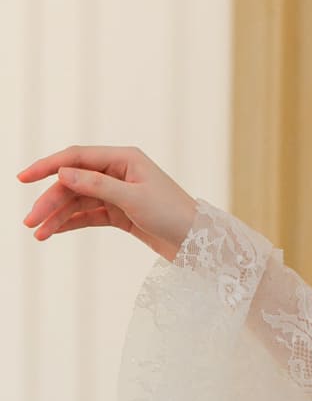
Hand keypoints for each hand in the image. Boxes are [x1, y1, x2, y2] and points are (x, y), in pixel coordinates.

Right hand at [16, 146, 197, 262]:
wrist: (198, 243)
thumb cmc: (172, 214)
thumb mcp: (133, 199)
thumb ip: (96, 185)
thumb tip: (63, 173)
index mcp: (124, 158)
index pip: (77, 157)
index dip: (47, 166)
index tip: (23, 178)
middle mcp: (119, 172)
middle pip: (74, 183)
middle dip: (51, 201)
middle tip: (30, 221)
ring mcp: (118, 193)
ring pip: (79, 201)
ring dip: (58, 216)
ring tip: (39, 233)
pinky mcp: (121, 213)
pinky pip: (89, 215)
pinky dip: (72, 223)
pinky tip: (54, 232)